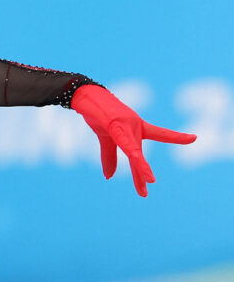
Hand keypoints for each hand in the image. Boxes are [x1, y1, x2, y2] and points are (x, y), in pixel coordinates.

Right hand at [71, 85, 195, 196]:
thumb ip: (110, 157)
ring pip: (133, 150)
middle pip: (139, 154)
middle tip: (150, 186)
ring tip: (149, 179)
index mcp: (136, 129)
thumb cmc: (98, 114)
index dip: (177, 137)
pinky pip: (122, 140)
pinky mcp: (114, 122)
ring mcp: (126, 124)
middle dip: (143, 172)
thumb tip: (110, 177)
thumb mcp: (105, 138)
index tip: (194, 137)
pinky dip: (129, 150)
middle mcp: (135, 126)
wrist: (86, 96)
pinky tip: (135, 158)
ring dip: (140, 165)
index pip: (160, 134)